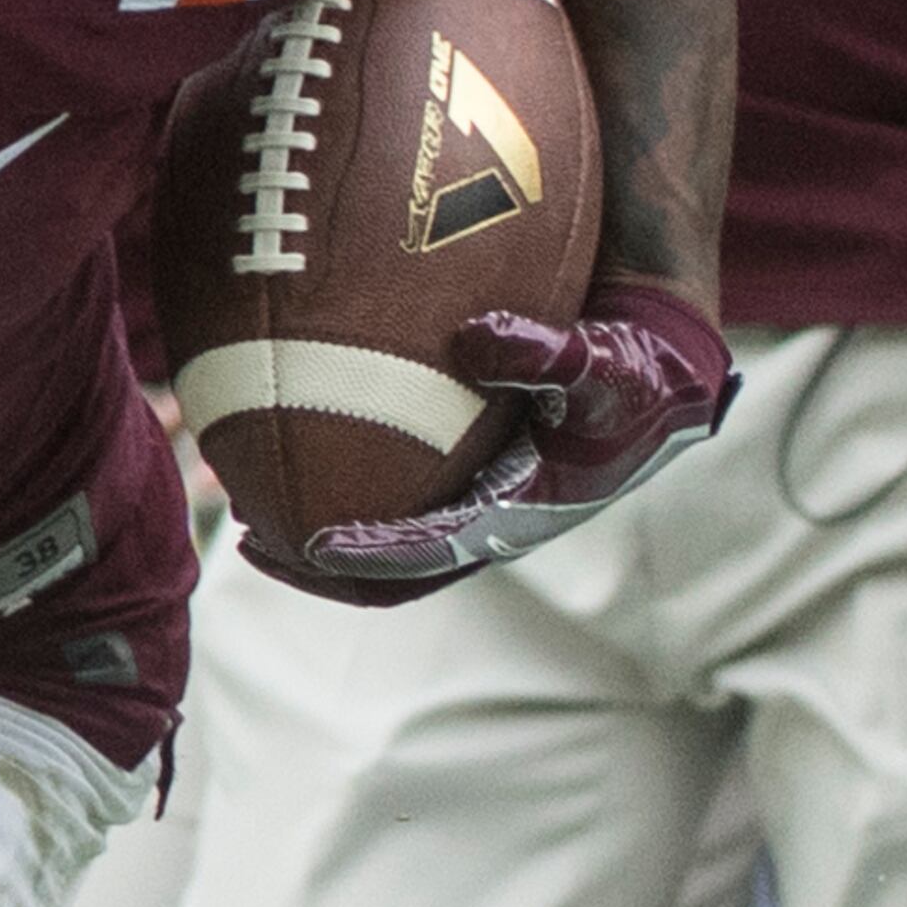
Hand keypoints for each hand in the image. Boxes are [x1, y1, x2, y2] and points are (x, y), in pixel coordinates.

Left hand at [272, 276, 733, 597]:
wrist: (659, 376)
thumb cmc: (634, 375)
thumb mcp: (603, 366)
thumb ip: (544, 354)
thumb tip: (472, 338)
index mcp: (518, 514)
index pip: (432, 551)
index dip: (372, 557)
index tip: (312, 545)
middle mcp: (488, 521)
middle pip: (391, 568)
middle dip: (320, 568)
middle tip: (251, 541)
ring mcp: (474, 503)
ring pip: (385, 537)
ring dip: (318, 534)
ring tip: (248, 508)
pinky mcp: (465, 471)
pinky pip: (395, 490)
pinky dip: (342, 475)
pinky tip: (290, 433)